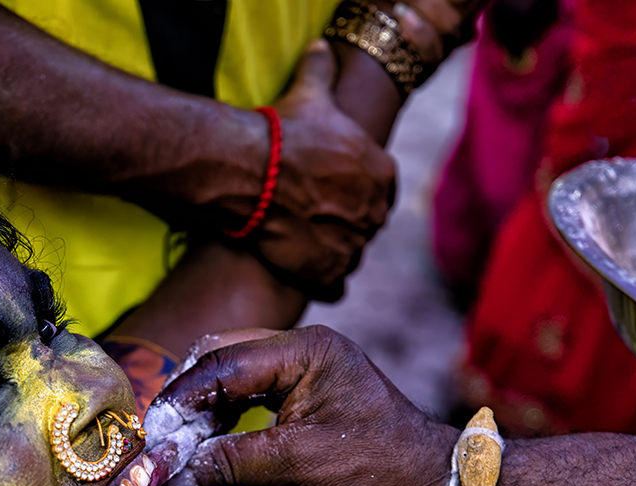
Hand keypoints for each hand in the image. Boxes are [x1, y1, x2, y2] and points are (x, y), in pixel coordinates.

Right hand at [155, 325, 454, 485]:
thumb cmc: (378, 472)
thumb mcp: (297, 467)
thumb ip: (230, 461)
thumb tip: (174, 471)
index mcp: (306, 350)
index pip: (223, 363)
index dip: (181, 399)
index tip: (152, 433)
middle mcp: (304, 347)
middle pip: (222, 358)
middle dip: (188, 399)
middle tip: (161, 440)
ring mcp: (306, 367)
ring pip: (233, 375)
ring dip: (204, 409)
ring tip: (180, 447)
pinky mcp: (307, 391)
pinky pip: (251, 393)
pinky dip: (225, 416)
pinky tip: (209, 444)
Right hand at [249, 42, 397, 294]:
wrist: (253, 173)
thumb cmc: (285, 133)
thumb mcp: (311, 95)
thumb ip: (322, 72)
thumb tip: (321, 48)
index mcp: (382, 175)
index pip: (381, 188)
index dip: (358, 188)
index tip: (335, 188)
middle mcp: (374, 214)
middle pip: (366, 223)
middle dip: (346, 221)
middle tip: (315, 215)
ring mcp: (352, 246)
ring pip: (351, 254)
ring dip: (334, 251)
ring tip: (305, 242)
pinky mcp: (327, 273)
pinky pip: (335, 287)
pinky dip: (322, 281)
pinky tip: (303, 270)